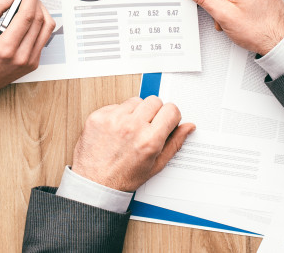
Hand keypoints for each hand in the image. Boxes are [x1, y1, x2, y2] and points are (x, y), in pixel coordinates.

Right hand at [0, 0, 55, 124]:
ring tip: (28, 3)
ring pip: (46, 27)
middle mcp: (22, 56)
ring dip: (40, 10)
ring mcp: (31, 61)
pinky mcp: (34, 63)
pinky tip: (27, 19)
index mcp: (7, 47)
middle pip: (39, 19)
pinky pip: (44, 37)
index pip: (27, 15)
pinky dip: (39, 23)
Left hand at [69, 96, 194, 192]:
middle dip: (155, 113)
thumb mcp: (156, 165)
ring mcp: (113, 119)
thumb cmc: (124, 177)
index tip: (167, 121)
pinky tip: (117, 130)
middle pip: (154, 101)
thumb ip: (175, 143)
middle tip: (148, 127)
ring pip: (136, 100)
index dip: (171, 116)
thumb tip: (188, 127)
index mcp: (149, 140)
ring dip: (136, 112)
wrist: (95, 182)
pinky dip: (119, 115)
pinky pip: (116, 105)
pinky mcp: (99, 116)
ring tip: (131, 130)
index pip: (171, 110)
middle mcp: (131, 126)